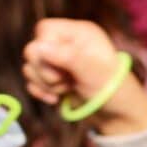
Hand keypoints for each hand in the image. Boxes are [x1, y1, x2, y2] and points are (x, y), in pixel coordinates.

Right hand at [23, 19, 146, 135]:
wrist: (117, 116)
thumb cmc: (112, 90)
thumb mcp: (93, 72)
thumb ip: (67, 57)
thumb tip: (38, 47)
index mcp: (79, 33)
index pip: (44, 30)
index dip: (47, 51)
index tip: (65, 70)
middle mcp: (66, 43)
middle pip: (33, 50)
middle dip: (45, 71)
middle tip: (67, 82)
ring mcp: (58, 61)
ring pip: (30, 66)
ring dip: (45, 83)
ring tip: (67, 89)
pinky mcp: (52, 78)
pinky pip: (30, 80)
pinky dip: (39, 91)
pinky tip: (55, 99)